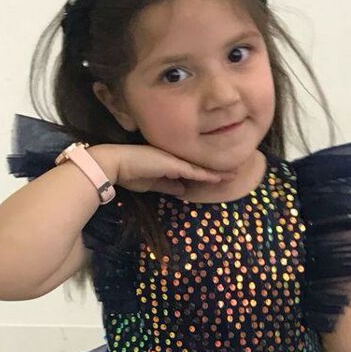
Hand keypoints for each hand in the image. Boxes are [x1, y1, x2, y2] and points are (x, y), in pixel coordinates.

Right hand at [92, 143, 235, 196]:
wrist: (115, 163)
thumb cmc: (129, 173)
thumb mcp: (152, 184)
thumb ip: (168, 186)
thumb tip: (183, 191)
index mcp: (170, 164)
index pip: (192, 170)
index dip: (206, 174)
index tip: (220, 177)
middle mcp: (175, 160)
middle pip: (200, 167)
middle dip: (217, 171)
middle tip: (234, 173)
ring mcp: (175, 161)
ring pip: (201, 169)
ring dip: (217, 173)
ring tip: (234, 175)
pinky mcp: (174, 164)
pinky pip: (195, 172)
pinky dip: (208, 175)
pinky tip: (220, 178)